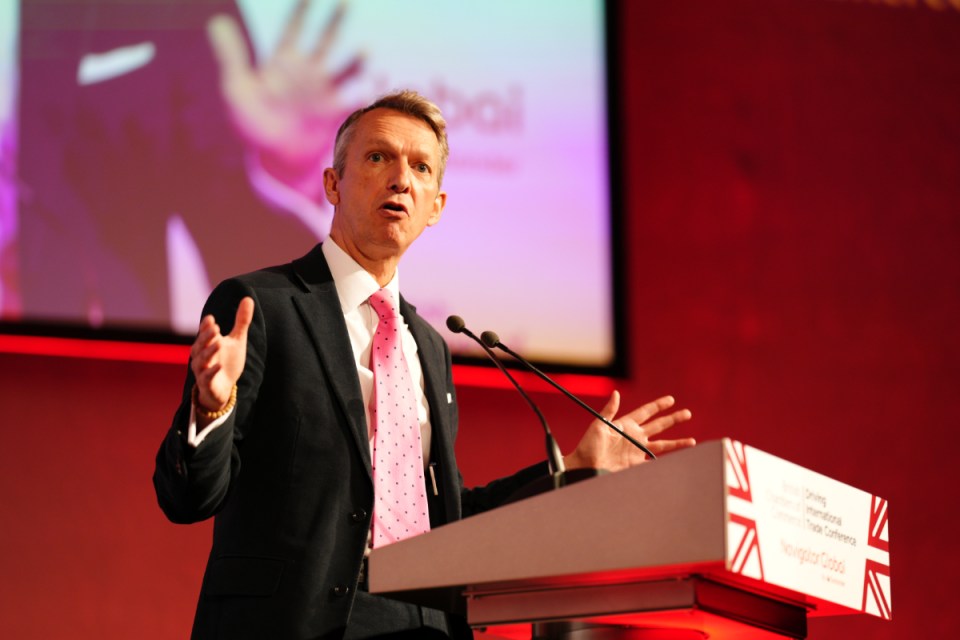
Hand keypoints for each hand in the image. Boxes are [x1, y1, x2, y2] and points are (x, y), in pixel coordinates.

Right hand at [190, 297, 253, 420]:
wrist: (224, 388)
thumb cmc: (227, 361)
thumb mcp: (237, 340)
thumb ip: (241, 321)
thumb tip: (248, 298)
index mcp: (207, 344)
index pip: (204, 333)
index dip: (206, 327)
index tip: (211, 319)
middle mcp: (201, 356)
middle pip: (200, 345)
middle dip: (206, 337)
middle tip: (215, 328)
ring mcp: (202, 370)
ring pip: (202, 360)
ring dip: (209, 352)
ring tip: (218, 343)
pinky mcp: (207, 384)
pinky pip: (206, 378)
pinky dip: (211, 372)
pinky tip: (219, 366)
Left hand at [206, 0, 362, 194]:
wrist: (275, 154)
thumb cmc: (253, 120)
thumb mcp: (237, 88)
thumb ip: (231, 55)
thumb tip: (217, 20)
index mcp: (284, 61)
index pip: (293, 29)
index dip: (301, 11)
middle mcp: (308, 71)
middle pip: (325, 40)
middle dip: (335, 22)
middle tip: (346, 2)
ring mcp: (324, 91)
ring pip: (344, 69)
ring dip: (355, 60)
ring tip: (366, 50)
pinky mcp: (335, 113)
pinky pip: (355, 99)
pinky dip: (369, 91)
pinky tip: (380, 82)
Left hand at [564, 392, 694, 471]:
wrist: (585, 466)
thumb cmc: (588, 445)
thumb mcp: (598, 425)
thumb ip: (609, 411)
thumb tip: (616, 393)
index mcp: (625, 424)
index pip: (645, 412)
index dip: (658, 406)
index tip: (670, 400)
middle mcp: (634, 436)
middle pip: (658, 425)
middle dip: (673, 419)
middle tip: (688, 413)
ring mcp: (636, 451)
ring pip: (662, 445)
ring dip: (676, 442)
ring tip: (692, 441)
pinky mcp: (635, 464)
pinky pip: (654, 462)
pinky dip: (666, 462)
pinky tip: (677, 461)